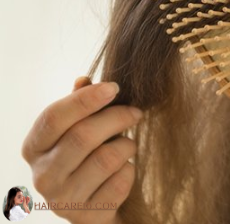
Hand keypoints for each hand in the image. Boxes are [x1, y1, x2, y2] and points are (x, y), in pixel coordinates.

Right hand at [21, 76, 141, 223]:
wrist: (95, 206)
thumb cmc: (86, 157)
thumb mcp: (77, 130)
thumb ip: (79, 105)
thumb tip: (84, 79)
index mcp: (34, 148)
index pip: (54, 117)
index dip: (85, 99)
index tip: (114, 87)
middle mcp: (42, 176)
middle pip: (82, 136)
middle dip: (116, 118)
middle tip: (135, 112)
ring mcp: (63, 200)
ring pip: (106, 158)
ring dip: (126, 146)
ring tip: (127, 145)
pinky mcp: (87, 215)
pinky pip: (121, 181)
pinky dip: (129, 170)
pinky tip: (123, 170)